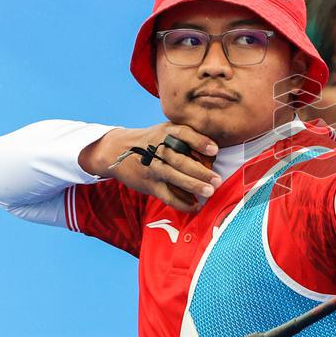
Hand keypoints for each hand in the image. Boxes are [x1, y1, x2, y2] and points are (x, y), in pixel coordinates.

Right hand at [79, 123, 221, 212]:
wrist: (117, 150)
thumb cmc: (152, 140)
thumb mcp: (165, 130)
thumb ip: (186, 137)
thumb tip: (213, 155)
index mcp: (166, 132)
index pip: (184, 134)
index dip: (199, 142)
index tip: (214, 150)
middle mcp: (158, 149)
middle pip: (180, 160)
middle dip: (200, 171)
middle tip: (217, 179)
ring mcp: (153, 168)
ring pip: (174, 177)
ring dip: (193, 185)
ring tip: (210, 192)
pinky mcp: (149, 184)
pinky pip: (167, 196)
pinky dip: (182, 203)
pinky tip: (196, 206)